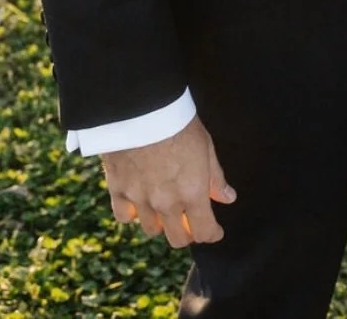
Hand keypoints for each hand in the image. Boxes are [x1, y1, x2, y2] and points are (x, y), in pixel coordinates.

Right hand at [102, 115, 235, 248]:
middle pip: (177, 239)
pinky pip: (124, 217)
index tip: (215, 230)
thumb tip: (227, 198)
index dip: (212, 234)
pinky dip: (132, 214)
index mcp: (192, 193)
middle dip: (187, 233)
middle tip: (190, 222)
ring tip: (164, 209)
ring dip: (161, 223)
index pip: (204, 232)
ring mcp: (140, 199)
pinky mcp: (118, 190)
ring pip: (151, 229)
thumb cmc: (179, 122)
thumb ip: (215, 177)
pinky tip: (138, 203)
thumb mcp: (206, 146)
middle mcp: (166, 203)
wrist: (142, 108)